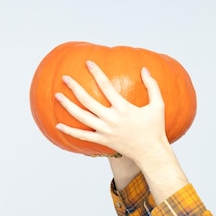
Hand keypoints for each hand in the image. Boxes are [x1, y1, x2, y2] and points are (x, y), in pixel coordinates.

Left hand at [55, 61, 187, 202]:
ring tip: (57, 96)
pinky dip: (70, 131)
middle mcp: (112, 119)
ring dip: (68, 106)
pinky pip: (83, 136)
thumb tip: (144, 69)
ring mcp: (105, 131)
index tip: (88, 63)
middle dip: (75, 88)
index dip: (97, 73)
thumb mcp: (158, 105)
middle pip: (88, 101)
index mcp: (124, 108)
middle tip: (65, 78)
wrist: (150, 152)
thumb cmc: (155, 128)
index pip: (106, 86)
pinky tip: (58, 125)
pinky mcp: (103, 141)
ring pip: (82, 117)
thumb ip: (152, 86)